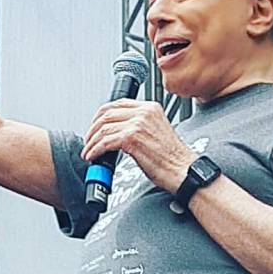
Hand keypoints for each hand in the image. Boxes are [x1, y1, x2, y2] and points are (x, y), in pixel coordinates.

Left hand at [81, 99, 197, 192]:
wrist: (183, 170)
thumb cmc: (172, 157)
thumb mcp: (156, 131)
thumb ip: (139, 125)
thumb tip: (118, 131)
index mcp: (151, 108)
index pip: (118, 103)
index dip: (101, 114)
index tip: (95, 125)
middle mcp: (144, 112)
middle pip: (107, 113)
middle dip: (93, 128)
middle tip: (89, 140)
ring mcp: (138, 124)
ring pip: (104, 128)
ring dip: (92, 142)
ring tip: (89, 152)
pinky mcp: (132, 138)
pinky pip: (105, 142)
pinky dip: (95, 150)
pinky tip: (93, 156)